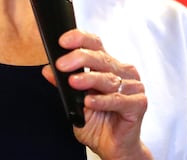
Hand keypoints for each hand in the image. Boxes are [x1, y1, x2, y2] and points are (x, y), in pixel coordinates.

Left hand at [42, 29, 151, 159]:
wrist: (113, 147)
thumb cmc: (98, 121)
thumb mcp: (75, 101)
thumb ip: (64, 84)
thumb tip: (48, 70)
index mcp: (108, 65)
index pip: (95, 44)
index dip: (80, 39)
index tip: (62, 41)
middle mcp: (122, 72)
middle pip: (101, 58)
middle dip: (79, 58)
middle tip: (62, 64)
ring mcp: (133, 87)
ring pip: (108, 78)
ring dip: (89, 79)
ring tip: (73, 82)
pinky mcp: (138, 104)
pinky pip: (118, 99)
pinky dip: (102, 100)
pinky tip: (89, 101)